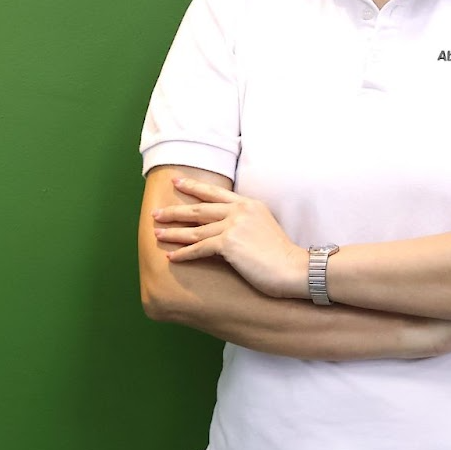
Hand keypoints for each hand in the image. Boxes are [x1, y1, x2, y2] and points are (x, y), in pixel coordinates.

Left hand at [153, 178, 305, 298]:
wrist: (294, 268)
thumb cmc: (282, 254)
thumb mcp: (264, 227)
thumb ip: (246, 222)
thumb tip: (228, 230)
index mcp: (249, 204)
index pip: (216, 193)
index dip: (194, 187)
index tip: (178, 181)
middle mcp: (239, 210)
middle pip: (200, 208)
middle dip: (175, 210)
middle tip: (157, 211)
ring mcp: (233, 225)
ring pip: (195, 228)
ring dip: (173, 232)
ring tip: (157, 233)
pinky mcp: (228, 243)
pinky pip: (199, 248)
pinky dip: (184, 253)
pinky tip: (171, 257)